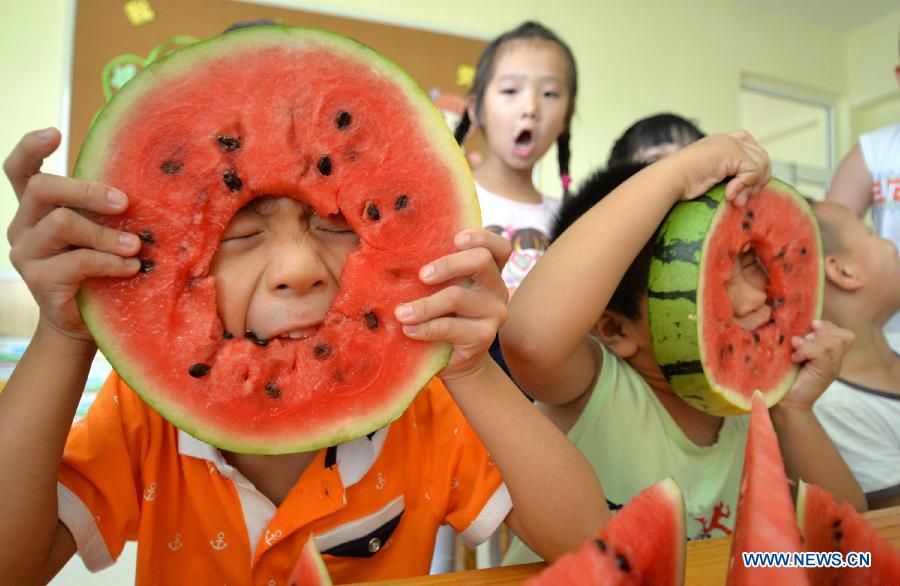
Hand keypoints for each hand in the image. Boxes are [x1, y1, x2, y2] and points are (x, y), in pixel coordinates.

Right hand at [5, 128, 141, 339]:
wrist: (83, 324)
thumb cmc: (99, 270)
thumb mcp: (100, 233)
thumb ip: (106, 210)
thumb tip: (145, 186)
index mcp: (36, 208)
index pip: (20, 169)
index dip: (31, 147)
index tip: (55, 132)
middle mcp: (23, 225)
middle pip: (43, 188)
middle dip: (87, 190)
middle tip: (125, 202)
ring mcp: (26, 253)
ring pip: (62, 223)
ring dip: (105, 233)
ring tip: (135, 245)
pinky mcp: (38, 280)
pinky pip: (78, 260)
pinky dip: (110, 262)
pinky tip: (131, 268)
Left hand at [393, 229, 510, 380]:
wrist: (452, 360)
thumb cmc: (441, 316)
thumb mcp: (441, 290)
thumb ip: (434, 274)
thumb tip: (396, 261)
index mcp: (488, 271)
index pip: (498, 247)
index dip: (481, 237)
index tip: (456, 239)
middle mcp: (497, 288)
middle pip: (481, 261)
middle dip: (447, 264)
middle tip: (422, 276)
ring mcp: (494, 312)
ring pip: (458, 296)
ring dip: (425, 305)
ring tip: (401, 313)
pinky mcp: (484, 336)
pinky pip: (451, 327)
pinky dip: (426, 328)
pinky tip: (409, 330)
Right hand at [670, 129, 770, 206]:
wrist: (669, 179)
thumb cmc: (680, 184)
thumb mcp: (707, 177)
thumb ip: (726, 177)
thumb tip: (746, 192)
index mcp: (719, 143)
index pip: (750, 147)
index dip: (754, 167)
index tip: (746, 187)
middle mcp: (726, 140)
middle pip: (761, 155)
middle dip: (758, 179)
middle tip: (744, 197)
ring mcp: (730, 144)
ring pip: (761, 163)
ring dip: (751, 186)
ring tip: (736, 200)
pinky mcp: (732, 153)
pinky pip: (752, 171)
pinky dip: (744, 187)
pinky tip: (730, 195)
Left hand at [776, 320, 854, 411]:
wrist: (785, 403)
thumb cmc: (785, 377)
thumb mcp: (795, 354)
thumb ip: (802, 341)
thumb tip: (796, 329)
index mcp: (829, 355)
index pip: (843, 334)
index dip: (828, 326)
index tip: (810, 328)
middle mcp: (835, 361)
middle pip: (844, 335)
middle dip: (823, 331)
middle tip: (804, 340)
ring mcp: (832, 368)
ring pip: (835, 341)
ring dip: (813, 341)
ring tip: (798, 349)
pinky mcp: (824, 373)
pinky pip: (820, 353)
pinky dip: (805, 350)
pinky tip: (794, 358)